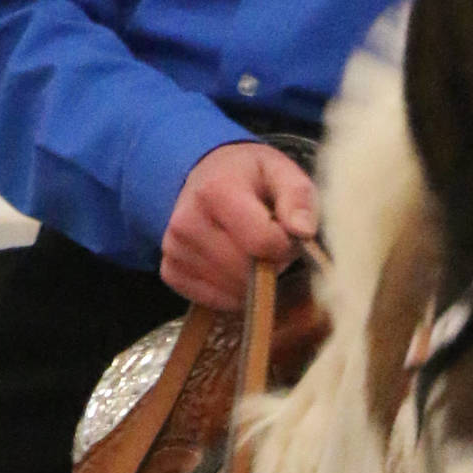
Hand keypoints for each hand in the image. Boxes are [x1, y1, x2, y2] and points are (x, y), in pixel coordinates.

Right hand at [160, 141, 318, 311]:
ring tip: (253, 251)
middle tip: (272, 243)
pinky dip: (232, 292)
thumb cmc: (248, 177)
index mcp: (215, 192)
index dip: (285, 244)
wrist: (206, 177)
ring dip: (252, 280)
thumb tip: (302, 231)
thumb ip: (298, 196)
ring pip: (230, 290)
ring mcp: (174, 249)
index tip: (286, 232)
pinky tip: (234, 266)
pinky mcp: (170, 271)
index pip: (262, 242)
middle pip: (245, 270)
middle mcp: (186, 222)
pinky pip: (212, 300)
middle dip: (270, 264)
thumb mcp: (280, 172)